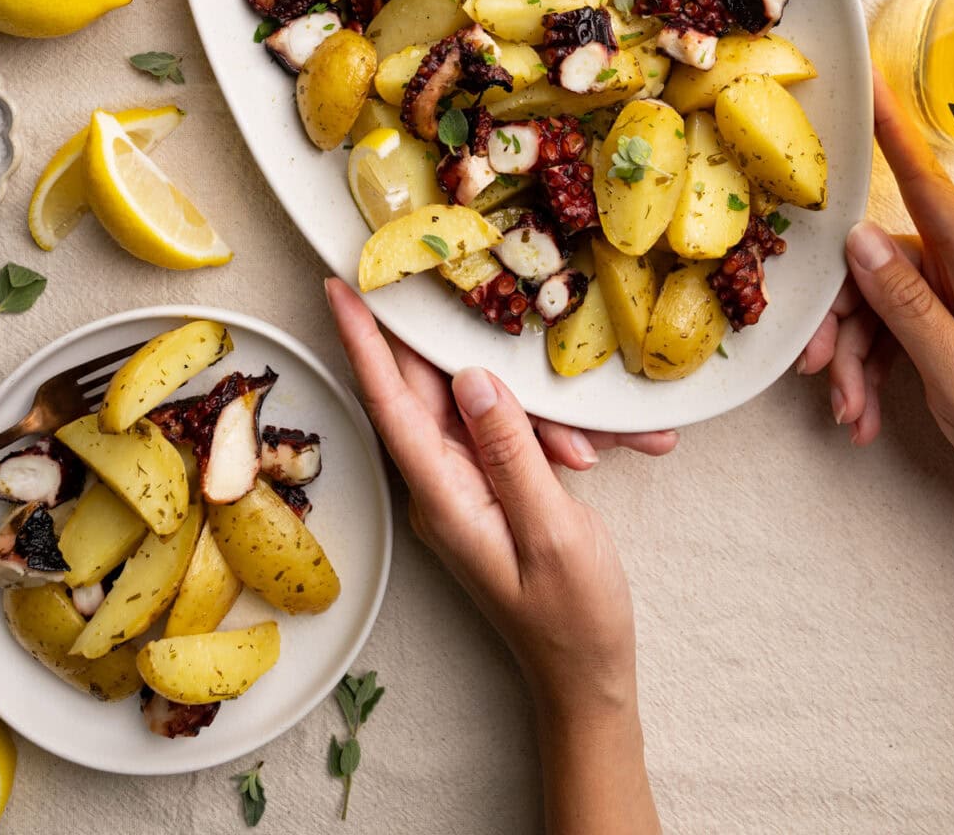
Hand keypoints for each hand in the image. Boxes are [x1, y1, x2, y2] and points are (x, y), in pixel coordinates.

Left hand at [325, 277, 662, 834]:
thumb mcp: (550, 529)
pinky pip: (519, 437)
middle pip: (433, 392)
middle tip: (447, 276)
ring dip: (546, 414)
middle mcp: (443, 484)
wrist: (588, 677)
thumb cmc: (572, 615)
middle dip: (455, 343)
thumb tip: (472, 378)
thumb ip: (511, 450)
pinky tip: (616, 448)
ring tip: (596, 448)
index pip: (391, 403)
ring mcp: (469, 485)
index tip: (337, 288)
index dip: (364, 341)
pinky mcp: (497, 486)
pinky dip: (563, 437)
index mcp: (443, 495)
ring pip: (489, 411)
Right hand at [799, 71, 953, 523]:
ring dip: (857, 355)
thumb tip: (857, 240)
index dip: (892, 134)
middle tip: (822, 376)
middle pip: (883, 263)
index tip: (868, 83)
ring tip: (851, 414)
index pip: (929, 189)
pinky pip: (900, 323)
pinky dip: (876, 365)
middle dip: (843, 320)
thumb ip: (908, 309)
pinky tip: (865, 412)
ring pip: (882, 298)